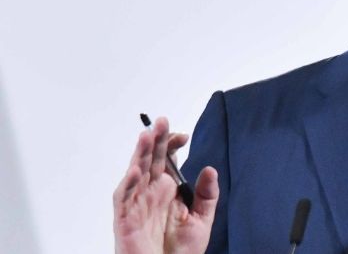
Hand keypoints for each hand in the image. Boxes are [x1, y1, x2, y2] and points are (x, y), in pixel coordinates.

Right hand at [113, 117, 218, 253]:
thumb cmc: (180, 252)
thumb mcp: (202, 219)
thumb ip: (207, 195)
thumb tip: (210, 169)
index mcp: (167, 190)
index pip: (167, 159)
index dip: (172, 144)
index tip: (184, 135)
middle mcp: (150, 193)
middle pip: (151, 159)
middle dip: (155, 140)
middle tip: (161, 121)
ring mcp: (136, 204)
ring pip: (135, 173)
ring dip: (140, 155)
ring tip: (147, 136)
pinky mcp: (125, 219)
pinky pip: (124, 198)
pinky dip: (128, 184)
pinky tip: (136, 170)